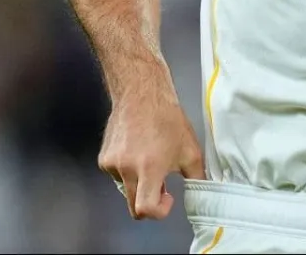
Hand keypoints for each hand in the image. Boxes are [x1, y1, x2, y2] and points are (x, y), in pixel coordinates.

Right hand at [97, 89, 206, 220]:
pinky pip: (117, 176)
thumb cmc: (168, 120)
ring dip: (138, 184)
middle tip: (162, 185)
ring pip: (126, 190)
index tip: (168, 199)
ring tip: (150, 159)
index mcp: (149, 168)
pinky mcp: (103, 159)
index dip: (158, 212)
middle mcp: (127, 169)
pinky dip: (127, 172)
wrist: (141, 94)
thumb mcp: (191, 151)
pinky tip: (137, 151)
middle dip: (149, 202)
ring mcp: (112, 164)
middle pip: (133, 206)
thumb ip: (196, 178)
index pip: (145, 209)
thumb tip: (202, 196)